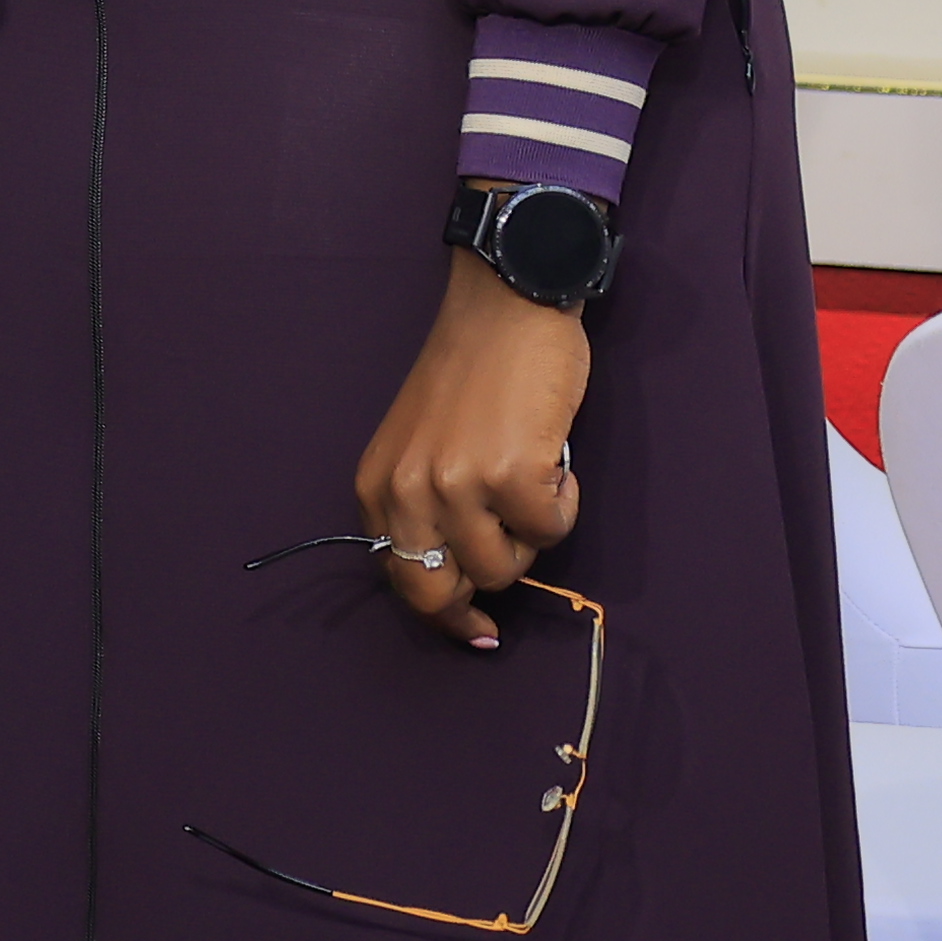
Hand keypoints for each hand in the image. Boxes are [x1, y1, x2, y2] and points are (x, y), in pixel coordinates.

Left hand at [353, 239, 590, 647]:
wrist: (505, 310)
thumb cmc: (470, 377)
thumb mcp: (422, 448)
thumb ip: (429, 506)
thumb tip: (465, 577)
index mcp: (376, 486)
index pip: (401, 580)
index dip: (443, 613)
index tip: (478, 630)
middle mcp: (406, 491)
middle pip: (441, 590)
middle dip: (484, 595)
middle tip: (515, 574)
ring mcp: (457, 486)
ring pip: (507, 564)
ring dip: (531, 533)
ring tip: (531, 479)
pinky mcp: (511, 476)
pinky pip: (551, 529)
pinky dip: (565, 501)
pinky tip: (553, 460)